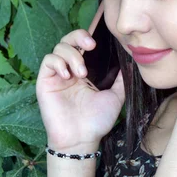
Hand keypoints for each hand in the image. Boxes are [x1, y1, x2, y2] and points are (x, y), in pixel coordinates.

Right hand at [36, 28, 124, 151]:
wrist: (82, 139)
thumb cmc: (97, 121)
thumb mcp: (115, 97)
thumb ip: (122, 80)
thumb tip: (131, 63)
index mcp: (83, 72)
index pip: (82, 45)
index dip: (86, 37)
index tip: (98, 41)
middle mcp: (69, 71)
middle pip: (68, 40)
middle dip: (78, 37)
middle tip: (90, 46)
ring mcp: (56, 76)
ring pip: (58, 48)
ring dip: (72, 55)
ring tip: (81, 73)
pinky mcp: (45, 82)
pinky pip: (47, 61)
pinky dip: (58, 63)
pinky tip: (68, 75)